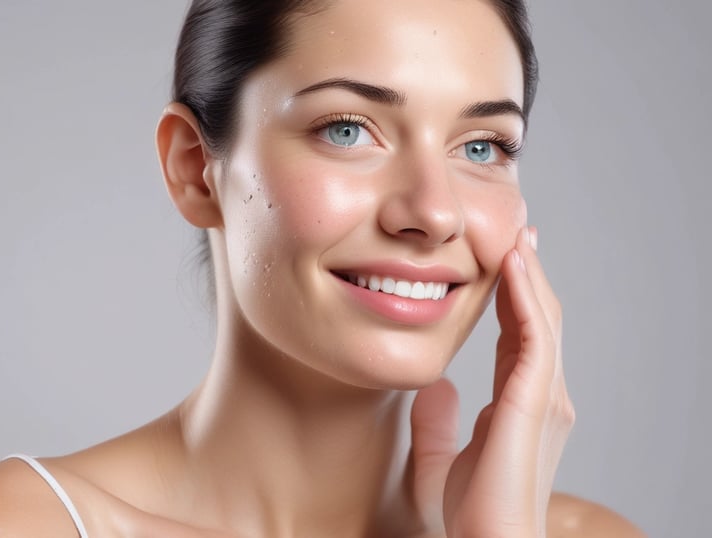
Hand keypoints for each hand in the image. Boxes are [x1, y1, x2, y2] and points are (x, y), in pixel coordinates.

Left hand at [408, 227, 574, 537]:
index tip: (501, 262)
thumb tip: (435, 386)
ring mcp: (545, 396)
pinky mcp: (535, 400)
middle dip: (528, 275)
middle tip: (518, 234)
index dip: (512, 298)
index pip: (519, 334)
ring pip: (542, 319)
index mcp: (521, 401)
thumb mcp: (445, 454)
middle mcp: (541, 393)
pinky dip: (526, 297)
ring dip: (529, 275)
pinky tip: (512, 266)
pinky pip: (534, 336)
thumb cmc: (473, 511)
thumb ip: (439, 421)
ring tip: (517, 236)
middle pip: (538, 318)